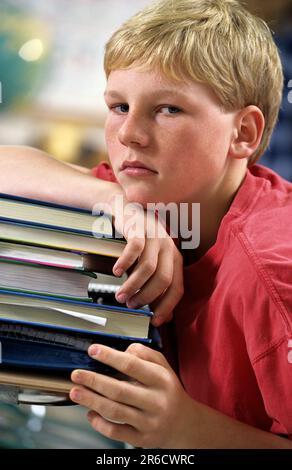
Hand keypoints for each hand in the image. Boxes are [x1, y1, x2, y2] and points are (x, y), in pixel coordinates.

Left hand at [70, 343, 193, 448]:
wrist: (185, 424)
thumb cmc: (168, 391)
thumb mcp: (164, 367)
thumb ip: (145, 354)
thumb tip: (123, 351)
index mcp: (161, 380)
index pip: (132, 365)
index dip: (110, 357)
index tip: (93, 350)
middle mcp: (156, 401)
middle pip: (119, 390)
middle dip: (94, 381)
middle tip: (76, 374)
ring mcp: (149, 422)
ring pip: (115, 411)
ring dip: (91, 400)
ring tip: (75, 392)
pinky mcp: (142, 439)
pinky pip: (116, 432)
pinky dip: (100, 423)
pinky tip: (90, 413)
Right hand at [96, 193, 183, 326]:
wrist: (126, 209)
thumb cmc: (138, 241)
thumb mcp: (151, 263)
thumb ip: (157, 286)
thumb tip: (165, 317)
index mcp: (175, 258)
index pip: (178, 288)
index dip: (167, 306)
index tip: (154, 321)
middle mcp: (168, 247)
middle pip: (163, 280)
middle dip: (146, 297)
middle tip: (131, 305)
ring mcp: (155, 236)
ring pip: (148, 268)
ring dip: (133, 285)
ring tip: (120, 295)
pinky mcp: (139, 228)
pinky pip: (135, 250)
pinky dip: (125, 264)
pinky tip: (116, 272)